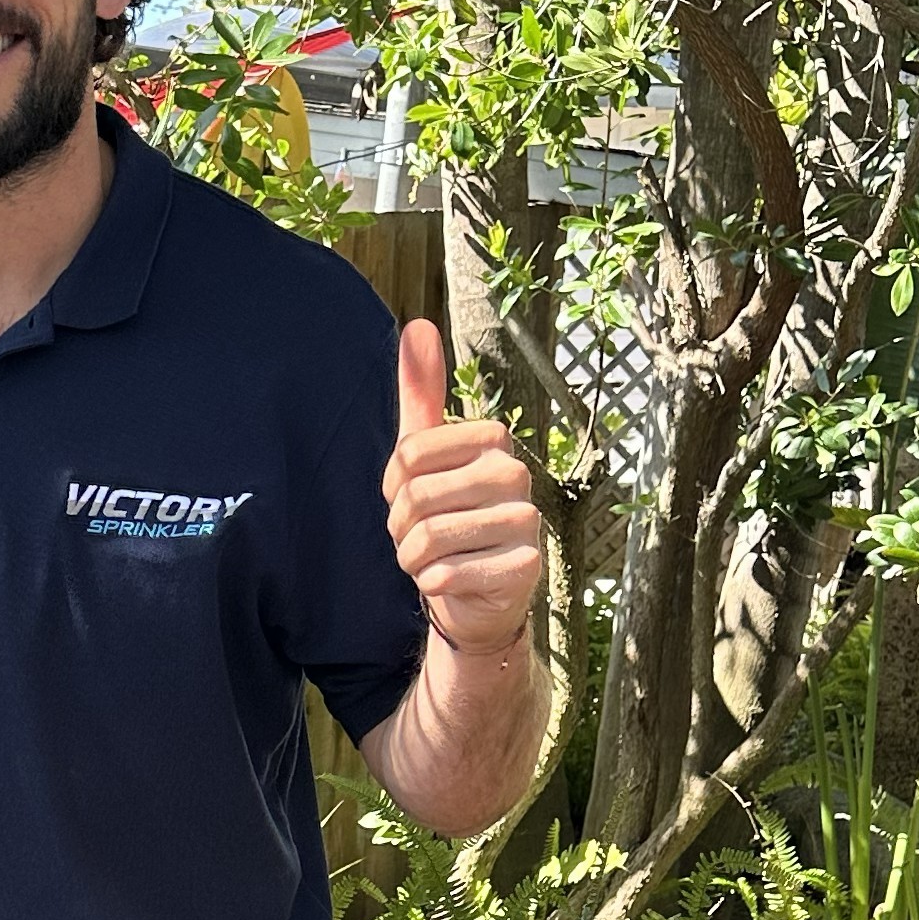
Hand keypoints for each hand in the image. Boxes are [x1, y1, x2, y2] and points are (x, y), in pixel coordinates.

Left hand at [385, 319, 543, 672]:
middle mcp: (517, 474)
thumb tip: (418, 325)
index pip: (407, 454)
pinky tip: (451, 580)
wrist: (478, 594)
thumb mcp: (426, 455)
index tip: (409, 497)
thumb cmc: (448, 516)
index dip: (392, 486)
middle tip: (420, 535)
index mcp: (493, 439)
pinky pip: (444, 574)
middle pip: (416, 498)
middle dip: (401, 527)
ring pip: (428, 539)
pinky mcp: (523, 568)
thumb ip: (421, 394)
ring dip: (413, 558)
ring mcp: (526, 523)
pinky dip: (432, 584)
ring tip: (434, 558)